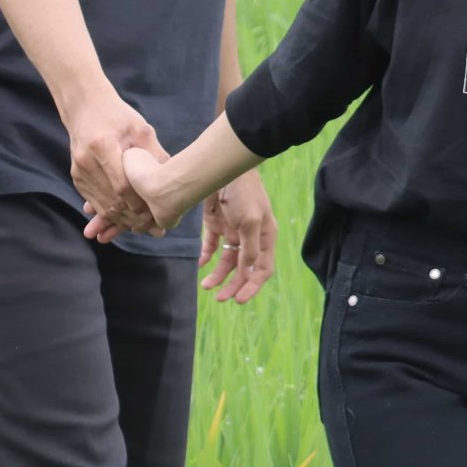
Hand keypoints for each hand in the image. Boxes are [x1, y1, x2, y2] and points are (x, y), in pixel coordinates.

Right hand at [66, 90, 162, 241]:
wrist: (85, 107)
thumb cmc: (118, 116)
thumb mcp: (140, 129)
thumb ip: (154, 154)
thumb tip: (174, 178)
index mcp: (103, 145)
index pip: (123, 185)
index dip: (140, 203)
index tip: (156, 213)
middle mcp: (86, 161)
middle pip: (112, 200)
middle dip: (134, 218)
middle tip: (154, 228)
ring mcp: (79, 170)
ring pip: (102, 205)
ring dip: (123, 220)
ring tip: (144, 229)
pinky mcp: (77, 177)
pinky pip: (95, 202)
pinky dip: (110, 214)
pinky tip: (127, 221)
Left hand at [197, 170, 277, 303]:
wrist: (222, 167)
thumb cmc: (243, 192)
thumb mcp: (250, 221)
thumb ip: (249, 248)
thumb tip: (247, 272)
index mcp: (265, 237)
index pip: (262, 269)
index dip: (252, 286)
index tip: (238, 300)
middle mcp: (251, 237)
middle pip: (244, 269)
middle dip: (233, 285)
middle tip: (219, 298)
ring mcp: (234, 231)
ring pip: (227, 261)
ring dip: (218, 275)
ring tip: (206, 285)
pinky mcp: (217, 224)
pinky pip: (212, 246)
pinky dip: (207, 257)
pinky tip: (201, 265)